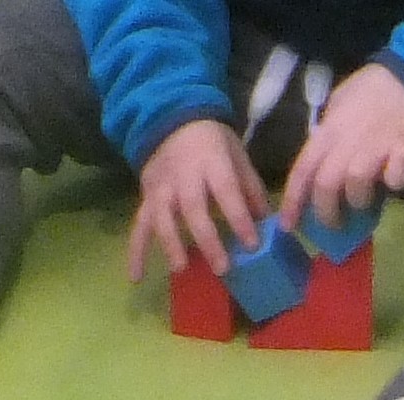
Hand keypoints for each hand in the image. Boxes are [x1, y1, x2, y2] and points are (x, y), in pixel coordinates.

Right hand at [128, 120, 267, 282]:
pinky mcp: (146, 196)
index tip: (251, 244)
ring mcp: (161, 186)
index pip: (226, 191)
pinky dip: (135, 252)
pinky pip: (139, 225)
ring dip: (170, 244)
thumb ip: (250, 188)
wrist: (171, 118)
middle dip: (207, 239)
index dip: (238, 218)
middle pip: (193, 208)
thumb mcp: (236, 155)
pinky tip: (136, 277)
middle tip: (222, 268)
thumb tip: (267, 222)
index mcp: (211, 161)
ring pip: (162, 217)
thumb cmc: (211, 142)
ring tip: (181, 269)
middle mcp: (183, 175)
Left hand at [279, 65, 403, 231]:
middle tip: (334, 225)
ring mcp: (377, 144)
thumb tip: (322, 175)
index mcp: (328, 131)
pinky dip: (393, 182)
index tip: (288, 227)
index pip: (303, 169)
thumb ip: (329, 140)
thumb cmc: (372, 96)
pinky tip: (395, 182)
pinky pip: (395, 174)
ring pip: (355, 181)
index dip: (293, 201)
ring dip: (358, 199)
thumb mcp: (339, 110)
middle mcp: (347, 139)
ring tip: (366, 203)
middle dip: (326, 212)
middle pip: (326, 183)